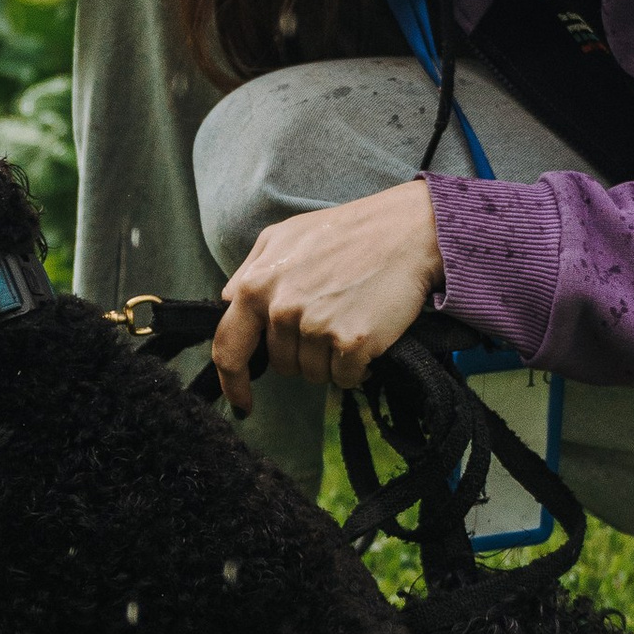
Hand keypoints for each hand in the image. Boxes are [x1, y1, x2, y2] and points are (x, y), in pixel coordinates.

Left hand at [212, 181, 443, 414]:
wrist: (404, 231)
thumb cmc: (345, 232)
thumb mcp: (283, 237)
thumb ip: (249, 270)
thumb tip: (228, 302)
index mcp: (256, 285)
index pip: (228, 348)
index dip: (232, 382)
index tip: (242, 402)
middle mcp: (281, 309)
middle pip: (282, 364)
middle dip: (302, 353)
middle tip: (328, 319)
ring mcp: (316, 326)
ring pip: (313, 373)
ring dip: (330, 360)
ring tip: (348, 321)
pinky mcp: (351, 341)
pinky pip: (344, 378)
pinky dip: (356, 367)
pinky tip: (366, 336)